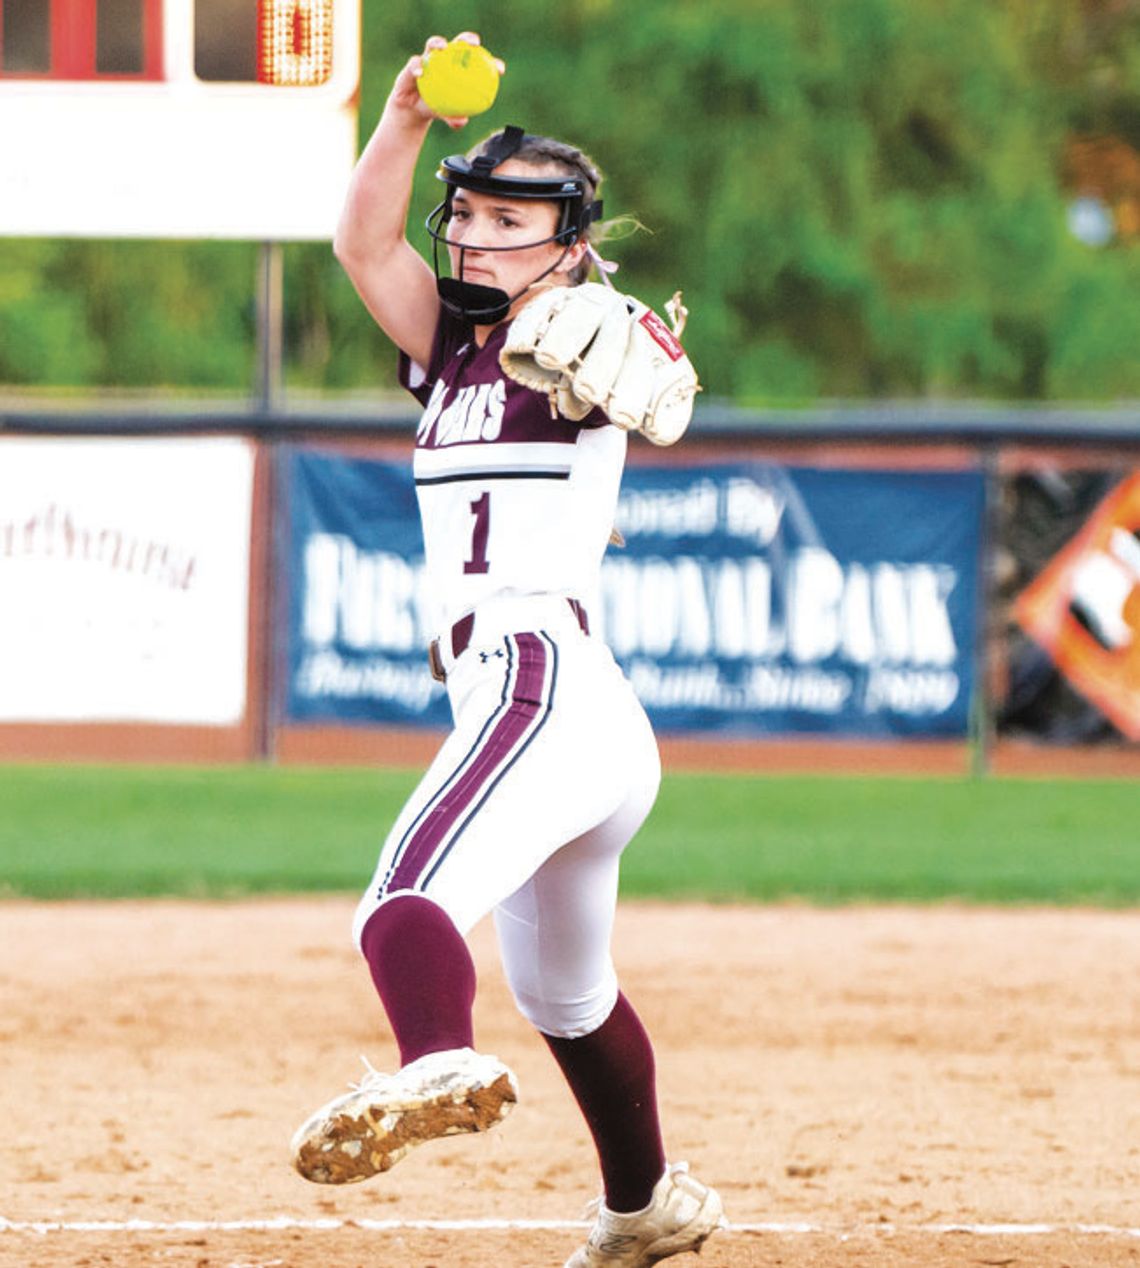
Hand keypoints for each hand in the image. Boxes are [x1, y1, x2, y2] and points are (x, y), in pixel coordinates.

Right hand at [390, 33, 505, 130]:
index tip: (500, 69)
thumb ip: (454, 118)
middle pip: (458, 43)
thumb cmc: (435, 109)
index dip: (490, 62)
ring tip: (442, 48)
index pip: (477, 62)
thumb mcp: (446, 116)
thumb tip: (462, 121)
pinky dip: (418, 67)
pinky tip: (420, 73)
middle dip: (467, 39)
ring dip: (438, 43)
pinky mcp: (412, 65)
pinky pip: (415, 64)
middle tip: (474, 44)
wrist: (413, 111)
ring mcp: (428, 59)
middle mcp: (444, 59)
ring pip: (433, 45)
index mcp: (458, 69)